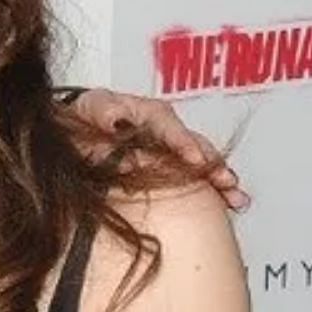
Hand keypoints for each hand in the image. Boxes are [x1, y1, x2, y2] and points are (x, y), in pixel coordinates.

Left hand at [69, 89, 248, 209]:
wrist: (76, 131)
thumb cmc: (84, 117)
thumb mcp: (90, 107)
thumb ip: (103, 112)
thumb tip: (116, 121)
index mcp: (147, 113)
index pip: (169, 126)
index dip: (182, 142)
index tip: (193, 158)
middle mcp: (165, 130)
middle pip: (195, 145)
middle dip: (212, 165)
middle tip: (225, 181)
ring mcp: (171, 148)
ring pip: (202, 162)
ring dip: (220, 179)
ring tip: (236, 197)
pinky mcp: (172, 166)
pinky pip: (196, 176)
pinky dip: (214, 189)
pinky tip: (230, 203)